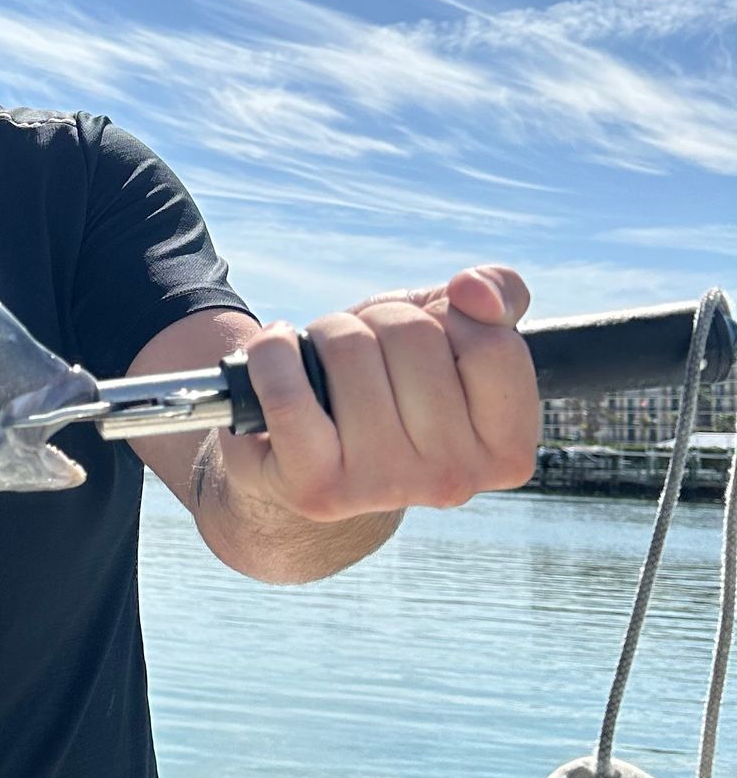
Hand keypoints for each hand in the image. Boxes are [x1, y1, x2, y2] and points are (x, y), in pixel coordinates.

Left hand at [220, 265, 539, 522]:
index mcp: (505, 450)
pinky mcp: (316, 487)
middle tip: (367, 354)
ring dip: (328, 333)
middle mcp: (454, 480)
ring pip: (350, 349)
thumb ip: (498, 295)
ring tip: (326, 367)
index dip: (452, 317)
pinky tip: (277, 354)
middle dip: (381, 321)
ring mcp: (384, 487)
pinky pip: (288, 392)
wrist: (306, 452)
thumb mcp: (453, 330)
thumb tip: (473, 290)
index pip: (493, 344)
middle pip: (416, 337)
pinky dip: (272, 354)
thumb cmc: (390, 381)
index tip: (432, 338)